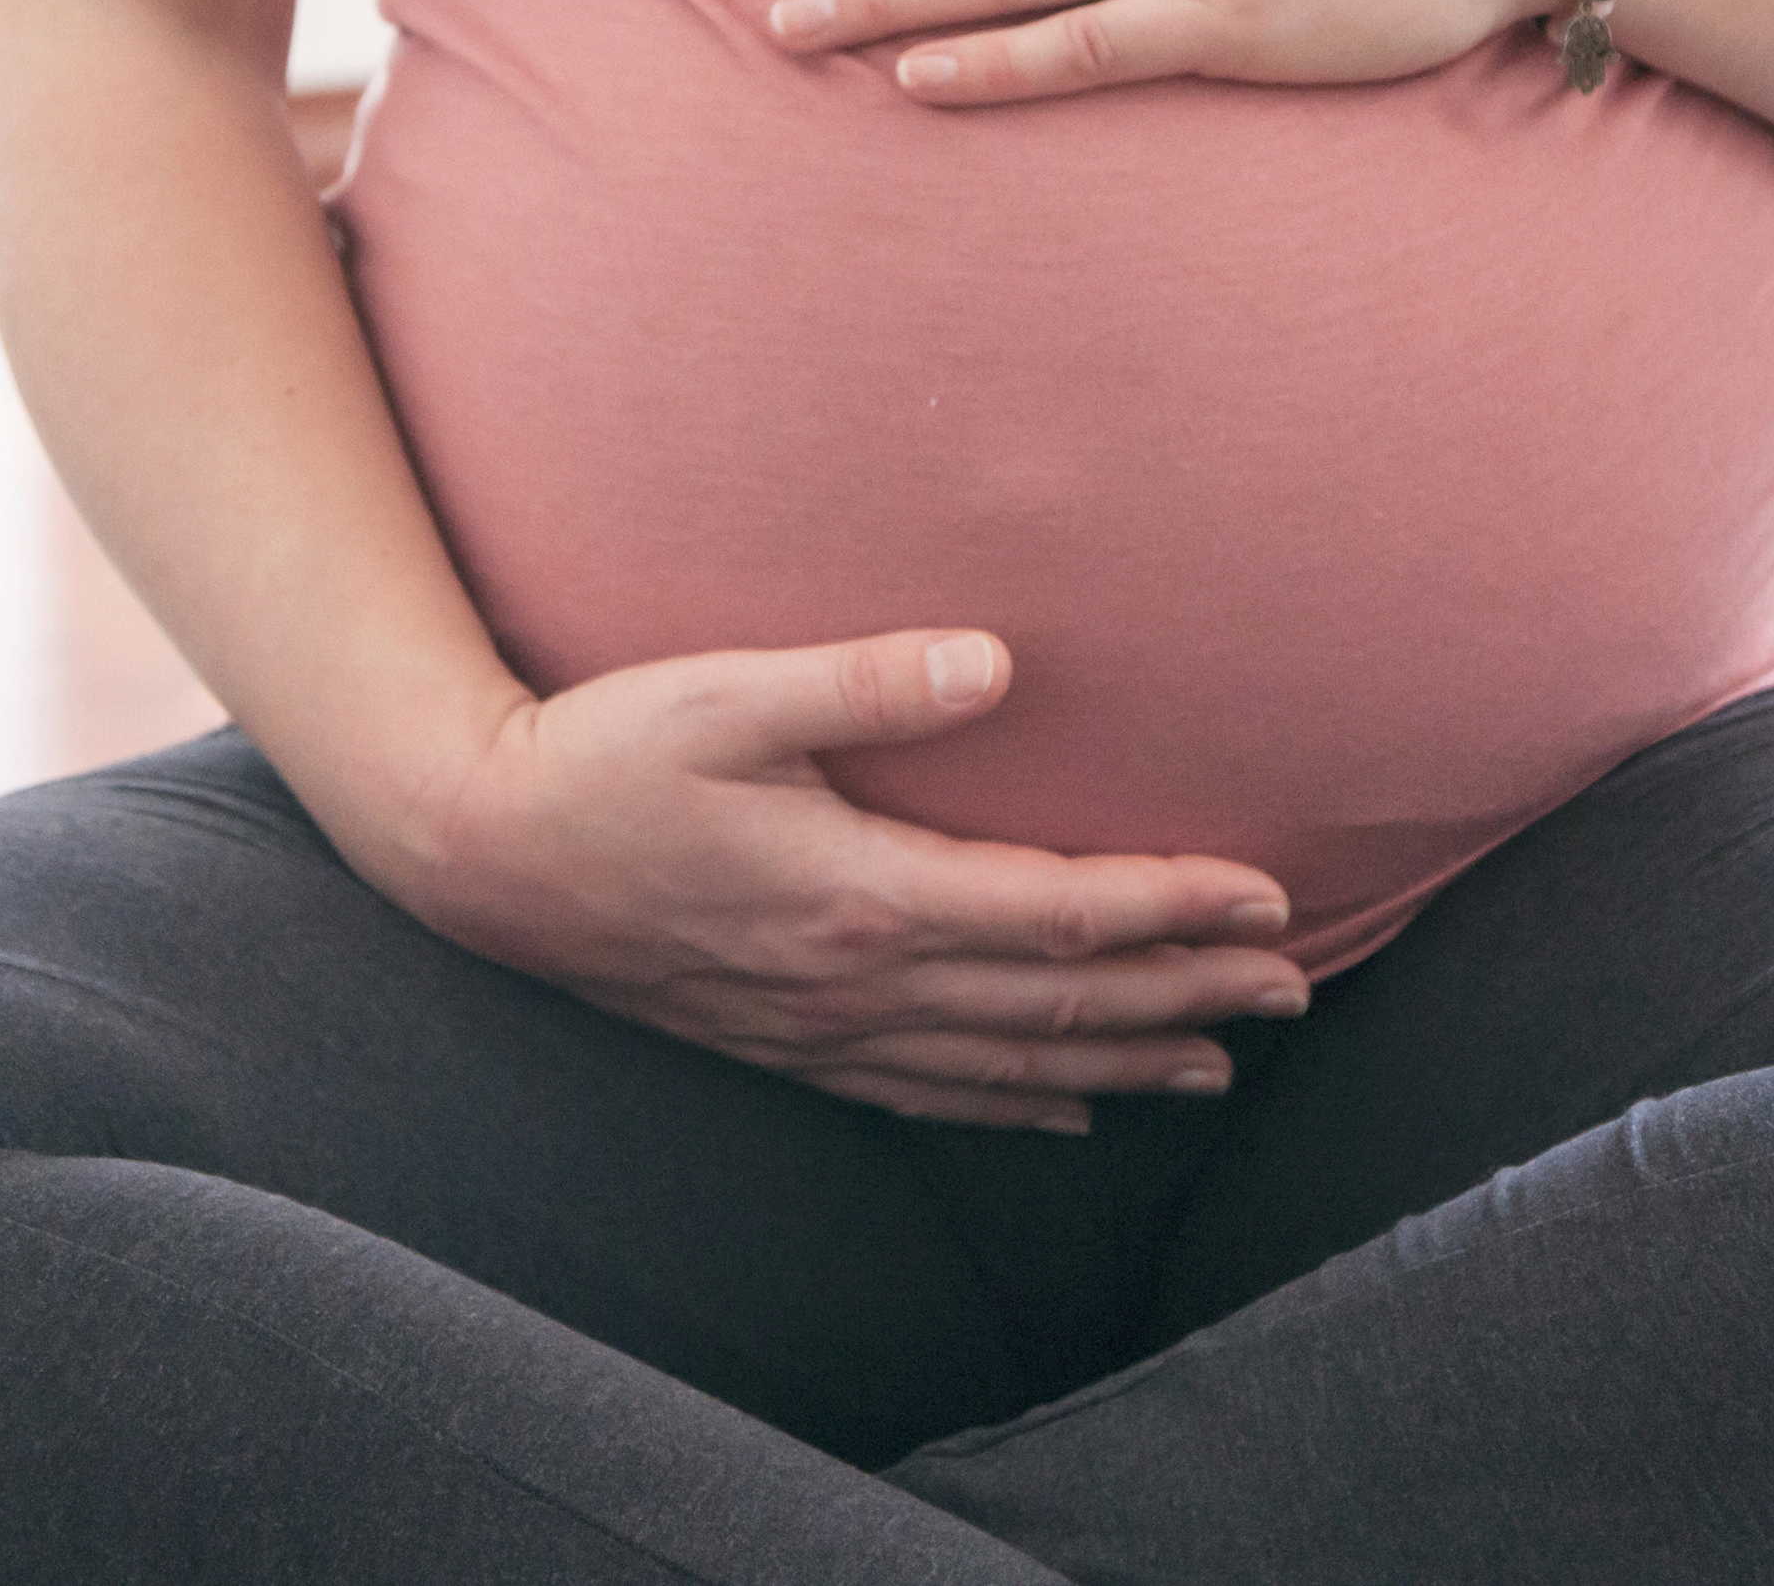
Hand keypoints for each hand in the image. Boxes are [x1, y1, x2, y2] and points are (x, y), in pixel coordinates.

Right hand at [362, 629, 1312, 1132]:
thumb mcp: (723, 693)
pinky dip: (1017, 1105)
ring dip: (1126, 1059)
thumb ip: (864, 680)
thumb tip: (997, 662)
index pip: (1057, 914)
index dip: (1173, 908)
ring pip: (1009, 1064)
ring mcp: (818, 1027)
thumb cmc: (598, 753)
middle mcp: (854, 982)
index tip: (1270, 897)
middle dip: (1189, 993)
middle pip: (1058, 1003)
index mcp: (858, 894)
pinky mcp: (783, 1043)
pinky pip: (928, 1093)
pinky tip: (1070, 1111)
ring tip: (1224, 1057)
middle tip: (1297, 985)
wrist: (476, 849)